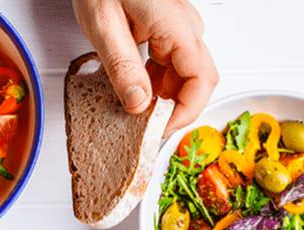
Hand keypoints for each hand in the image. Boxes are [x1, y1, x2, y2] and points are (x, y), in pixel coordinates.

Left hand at [72, 0, 217, 132]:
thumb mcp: (103, 24)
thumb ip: (122, 67)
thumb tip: (139, 105)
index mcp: (175, 25)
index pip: (201, 80)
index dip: (185, 113)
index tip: (161, 131)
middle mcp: (184, 26)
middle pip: (196, 81)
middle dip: (174, 109)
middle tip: (147, 129)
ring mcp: (178, 27)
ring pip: (183, 75)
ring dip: (163, 98)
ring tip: (136, 112)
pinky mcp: (167, 30)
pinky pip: (171, 64)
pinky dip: (156, 83)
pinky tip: (135, 89)